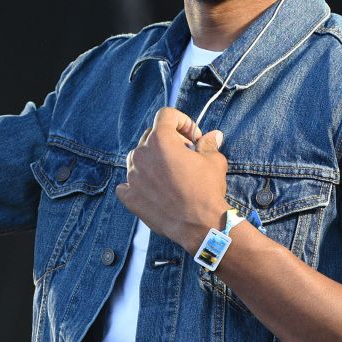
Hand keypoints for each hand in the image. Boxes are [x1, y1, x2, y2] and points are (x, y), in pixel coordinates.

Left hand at [116, 107, 229, 251]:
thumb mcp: (214, 162)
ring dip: (153, 160)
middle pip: (151, 135)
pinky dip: (139, 183)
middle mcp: (142, 154)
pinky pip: (127, 183)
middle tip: (185, 156)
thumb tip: (213, 135)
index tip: (193, 137)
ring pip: (138, 157)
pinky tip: (154, 190)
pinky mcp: (129, 195)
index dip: (182, 122)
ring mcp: (132, 175)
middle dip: (169, 141)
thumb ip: (208, 144)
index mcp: (161, 140)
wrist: (199, 226)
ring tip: (170, 174)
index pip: (166, 115)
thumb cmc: (207, 190)